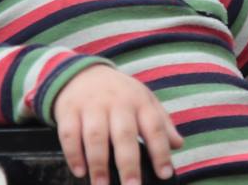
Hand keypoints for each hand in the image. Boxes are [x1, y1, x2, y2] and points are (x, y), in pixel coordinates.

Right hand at [54, 65, 182, 184]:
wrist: (83, 73)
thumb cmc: (120, 93)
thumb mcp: (144, 100)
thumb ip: (162, 122)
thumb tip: (178, 144)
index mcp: (139, 101)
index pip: (154, 127)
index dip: (160, 151)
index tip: (164, 174)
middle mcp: (116, 102)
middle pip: (124, 134)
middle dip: (128, 163)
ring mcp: (91, 105)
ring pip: (95, 136)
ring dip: (98, 164)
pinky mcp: (69, 110)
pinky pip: (69, 134)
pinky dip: (74, 154)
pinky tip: (80, 171)